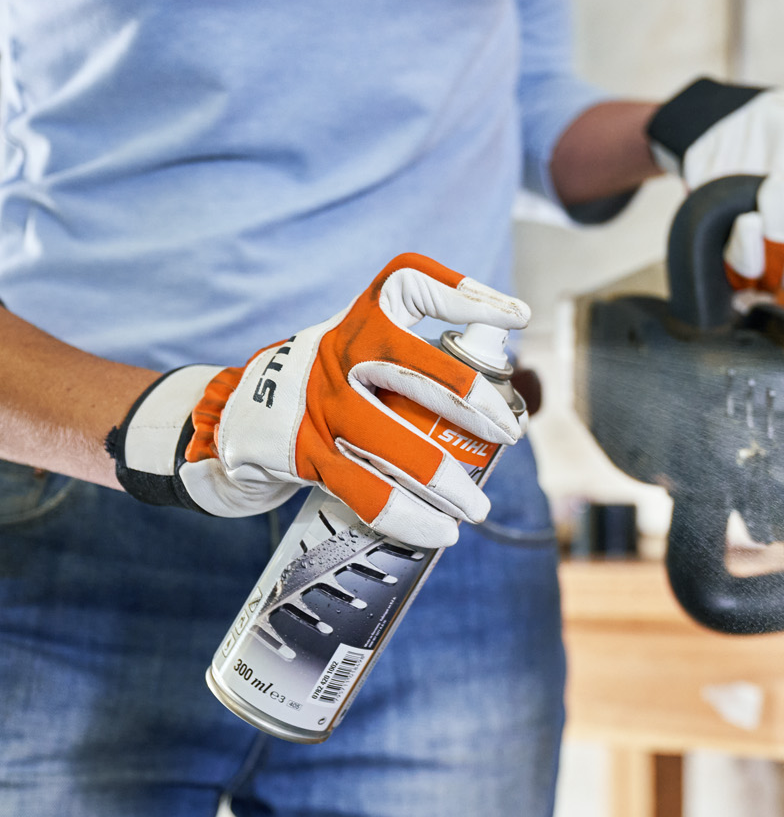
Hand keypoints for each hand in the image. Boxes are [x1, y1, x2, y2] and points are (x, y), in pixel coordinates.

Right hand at [108, 254, 528, 548]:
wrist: (233, 414)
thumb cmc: (327, 377)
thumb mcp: (360, 340)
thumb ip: (418, 342)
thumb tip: (503, 347)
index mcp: (361, 317)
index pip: (412, 285)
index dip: (466, 296)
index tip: (517, 317)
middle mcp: (339, 353)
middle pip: (422, 373)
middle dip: (477, 406)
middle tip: (511, 433)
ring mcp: (321, 405)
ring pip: (399, 445)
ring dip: (448, 481)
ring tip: (478, 507)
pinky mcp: (306, 454)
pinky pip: (367, 491)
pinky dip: (409, 516)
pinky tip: (439, 531)